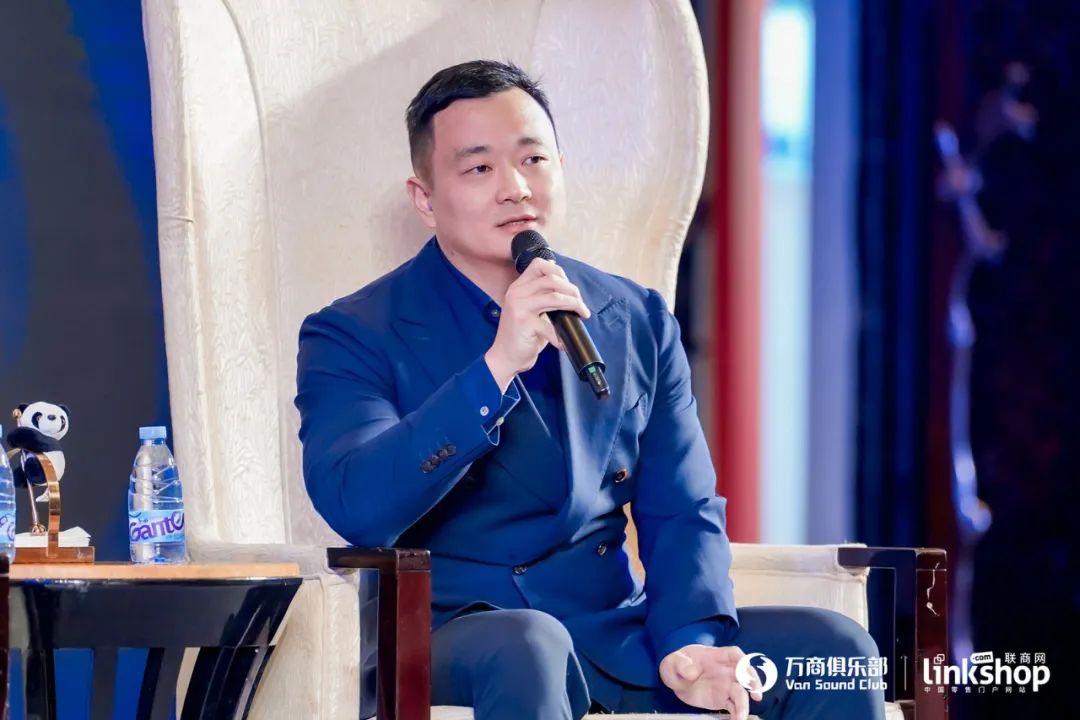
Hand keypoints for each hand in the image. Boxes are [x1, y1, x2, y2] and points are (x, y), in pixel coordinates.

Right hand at [484, 258, 589, 390]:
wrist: (504, 357)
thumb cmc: (521, 335)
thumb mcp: (530, 309)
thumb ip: (542, 294)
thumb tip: (559, 277)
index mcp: (518, 287)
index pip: (539, 265)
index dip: (559, 272)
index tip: (569, 287)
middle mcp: (517, 293)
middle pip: (552, 279)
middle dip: (572, 290)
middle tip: (580, 304)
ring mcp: (519, 307)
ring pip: (555, 296)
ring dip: (574, 305)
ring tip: (581, 315)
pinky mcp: (523, 323)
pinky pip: (550, 326)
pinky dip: (560, 336)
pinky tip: (563, 343)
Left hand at [659, 645, 762, 718]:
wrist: (675, 679)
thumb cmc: (676, 665)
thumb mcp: (673, 662)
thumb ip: (681, 664)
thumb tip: (692, 672)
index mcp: (715, 657)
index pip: (734, 654)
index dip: (743, 660)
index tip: (747, 669)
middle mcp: (725, 670)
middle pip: (744, 674)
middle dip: (753, 682)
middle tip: (757, 695)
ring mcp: (725, 686)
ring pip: (740, 694)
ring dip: (744, 705)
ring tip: (741, 717)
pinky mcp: (722, 699)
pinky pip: (733, 707)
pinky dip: (737, 714)